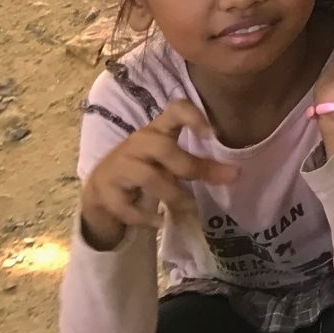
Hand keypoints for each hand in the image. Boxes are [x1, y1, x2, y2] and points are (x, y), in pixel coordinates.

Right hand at [77, 99, 233, 250]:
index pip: (174, 109)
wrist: (100, 189)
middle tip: (221, 181)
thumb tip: (233, 174)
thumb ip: (197, 163)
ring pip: (148, 177)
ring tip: (190, 208)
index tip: (211, 133)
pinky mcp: (103, 191)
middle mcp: (137, 143)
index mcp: (157, 130)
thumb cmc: (145, 168)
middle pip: (164, 149)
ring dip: (172, 195)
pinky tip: (159, 223)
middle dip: (192, 167)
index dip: (192, 116)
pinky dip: (144, 217)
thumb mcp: (168, 160)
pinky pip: (125, 206)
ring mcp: (118, 166)